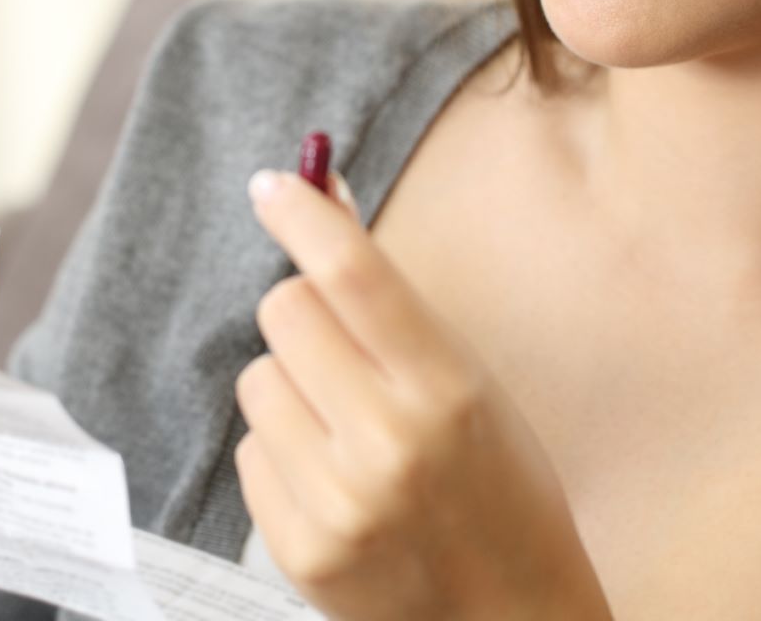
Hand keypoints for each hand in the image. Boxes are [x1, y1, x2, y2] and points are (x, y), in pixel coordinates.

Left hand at [237, 167, 612, 620]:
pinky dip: (283, 455)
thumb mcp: (468, 379)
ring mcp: (338, 503)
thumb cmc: (499, 484)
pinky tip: (335, 485)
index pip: (355, 276)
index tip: (273, 184)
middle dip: (303, 312)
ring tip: (348, 433)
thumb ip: (389, 296)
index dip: (304, 216)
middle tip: (342, 348)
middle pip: (284, 312)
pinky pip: (249, 452)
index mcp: (448, 390)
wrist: (510, 618)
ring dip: (291, 389)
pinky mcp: (300, 551)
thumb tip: (318, 191)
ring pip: (257, 380)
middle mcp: (389, 444)